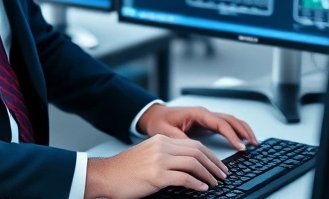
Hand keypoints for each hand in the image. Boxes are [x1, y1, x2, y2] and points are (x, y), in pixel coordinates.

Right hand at [84, 135, 227, 198]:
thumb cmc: (125, 170)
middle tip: (223, 175)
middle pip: (197, 152)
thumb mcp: (148, 155)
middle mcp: (162, 147)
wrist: (106, 176)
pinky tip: (202, 189)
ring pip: (193, 163)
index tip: (218, 165)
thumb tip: (189, 166)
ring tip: (215, 183)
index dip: (209, 155)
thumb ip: (166, 155)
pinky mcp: (157, 176)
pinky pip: (184, 178)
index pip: (193, 144)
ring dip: (208, 175)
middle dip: (213, 164)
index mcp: (161, 140)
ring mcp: (159, 160)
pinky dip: (197, 184)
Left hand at [136, 104, 258, 150]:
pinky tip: (242, 140)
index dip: (232, 135)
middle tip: (254, 144)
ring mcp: (207, 118)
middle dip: (244, 131)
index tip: (240, 146)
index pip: (220, 123)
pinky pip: (226, 126)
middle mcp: (205, 114)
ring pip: (231, 121)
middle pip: (231, 120)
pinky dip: (237, 132)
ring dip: (243, 130)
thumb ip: (179, 138)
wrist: (155, 116)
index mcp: (197, 113)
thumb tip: (191, 147)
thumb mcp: (165, 131)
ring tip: (254, 142)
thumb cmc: (159, 121)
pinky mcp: (207, 124)